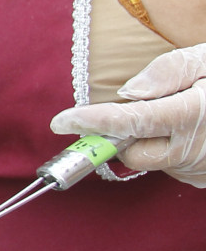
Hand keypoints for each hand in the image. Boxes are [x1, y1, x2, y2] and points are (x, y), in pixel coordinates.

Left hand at [50, 44, 205, 186]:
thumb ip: (168, 71)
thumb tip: (129, 92)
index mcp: (195, 114)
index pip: (130, 122)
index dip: (91, 122)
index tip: (59, 121)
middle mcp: (197, 148)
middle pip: (133, 154)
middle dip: (120, 137)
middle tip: (129, 112)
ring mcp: (202, 169)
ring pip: (151, 162)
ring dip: (149, 142)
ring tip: (179, 115)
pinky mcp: (204, 180)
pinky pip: (171, 168)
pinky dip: (169, 151)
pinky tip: (192, 133)